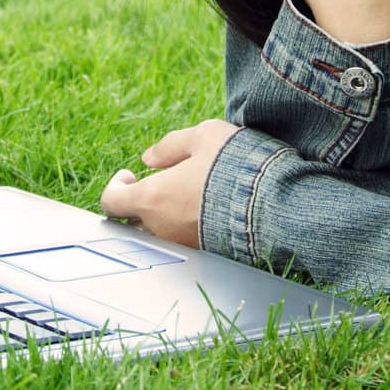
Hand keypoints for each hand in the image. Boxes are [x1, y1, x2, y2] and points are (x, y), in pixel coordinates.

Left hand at [98, 119, 241, 247]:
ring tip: (188, 192)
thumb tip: (149, 158)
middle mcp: (163, 228)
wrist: (277, 204)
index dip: (115, 187)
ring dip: (166, 213)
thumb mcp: (203, 137)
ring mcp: (184, 245)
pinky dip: (187, 224)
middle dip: (141, 201)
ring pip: (161, 231)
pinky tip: (208, 206)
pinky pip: (186, 239)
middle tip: (159, 184)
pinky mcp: (207, 253)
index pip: (112, 203)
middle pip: (134, 220)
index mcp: (153, 198)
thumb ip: (170, 146)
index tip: (129, 175)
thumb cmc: (236, 165)